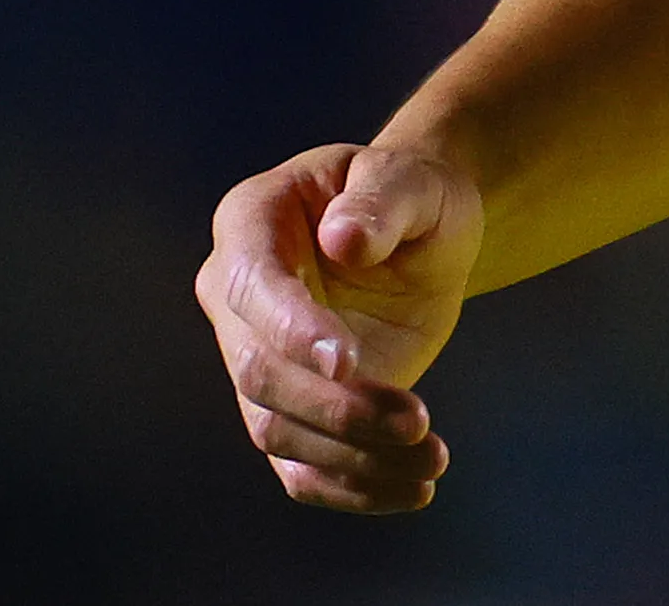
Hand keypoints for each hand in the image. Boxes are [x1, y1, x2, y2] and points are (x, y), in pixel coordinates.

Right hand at [194, 142, 481, 511]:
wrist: (423, 236)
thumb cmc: (412, 194)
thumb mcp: (412, 179)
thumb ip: (380, 200)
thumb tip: (341, 242)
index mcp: (249, 222)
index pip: (253, 287)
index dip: (293, 328)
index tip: (349, 362)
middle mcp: (235, 298)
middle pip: (258, 373)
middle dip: (335, 407)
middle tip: (418, 420)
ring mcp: (256, 359)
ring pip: (277, 431)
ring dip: (353, 456)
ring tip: (433, 458)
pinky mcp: (291, 410)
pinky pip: (301, 467)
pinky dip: (351, 488)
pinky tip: (413, 489)